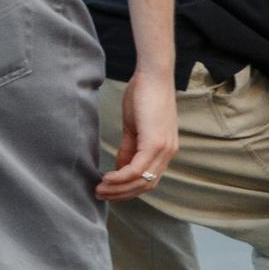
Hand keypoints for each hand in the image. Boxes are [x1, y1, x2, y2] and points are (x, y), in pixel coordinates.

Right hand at [98, 73, 177, 201]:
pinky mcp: (155, 143)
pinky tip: (107, 178)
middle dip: (122, 194)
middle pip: (146, 185)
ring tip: (100, 189)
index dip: (128, 190)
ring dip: (119, 189)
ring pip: (142, 181)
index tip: (109, 191)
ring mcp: (164, 149)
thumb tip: (120, 168)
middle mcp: (168, 152)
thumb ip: (129, 149)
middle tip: (101, 194)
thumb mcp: (134, 127)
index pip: (149, 180)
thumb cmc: (144, 95)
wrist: (153, 75)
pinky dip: (121, 177)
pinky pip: (137, 169)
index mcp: (165, 150)